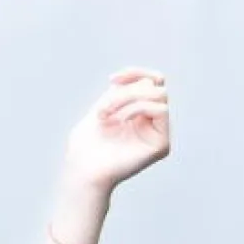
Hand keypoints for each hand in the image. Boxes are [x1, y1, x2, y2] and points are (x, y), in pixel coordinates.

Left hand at [64, 67, 171, 193]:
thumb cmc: (85, 146)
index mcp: (137, 113)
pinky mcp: (161, 144)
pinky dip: (138, 108)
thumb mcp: (102, 109)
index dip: (134, 73)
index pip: (150, 82)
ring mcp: (157, 133)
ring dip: (128, 99)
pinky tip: (121, 121)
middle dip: (126, 91)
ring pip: (159, 95)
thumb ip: (121, 92)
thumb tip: (140, 80)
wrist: (81, 170)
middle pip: (154, 86)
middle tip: (103, 109)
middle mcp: (150, 122)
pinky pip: (161, 111)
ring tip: (106, 115)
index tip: (112, 79)